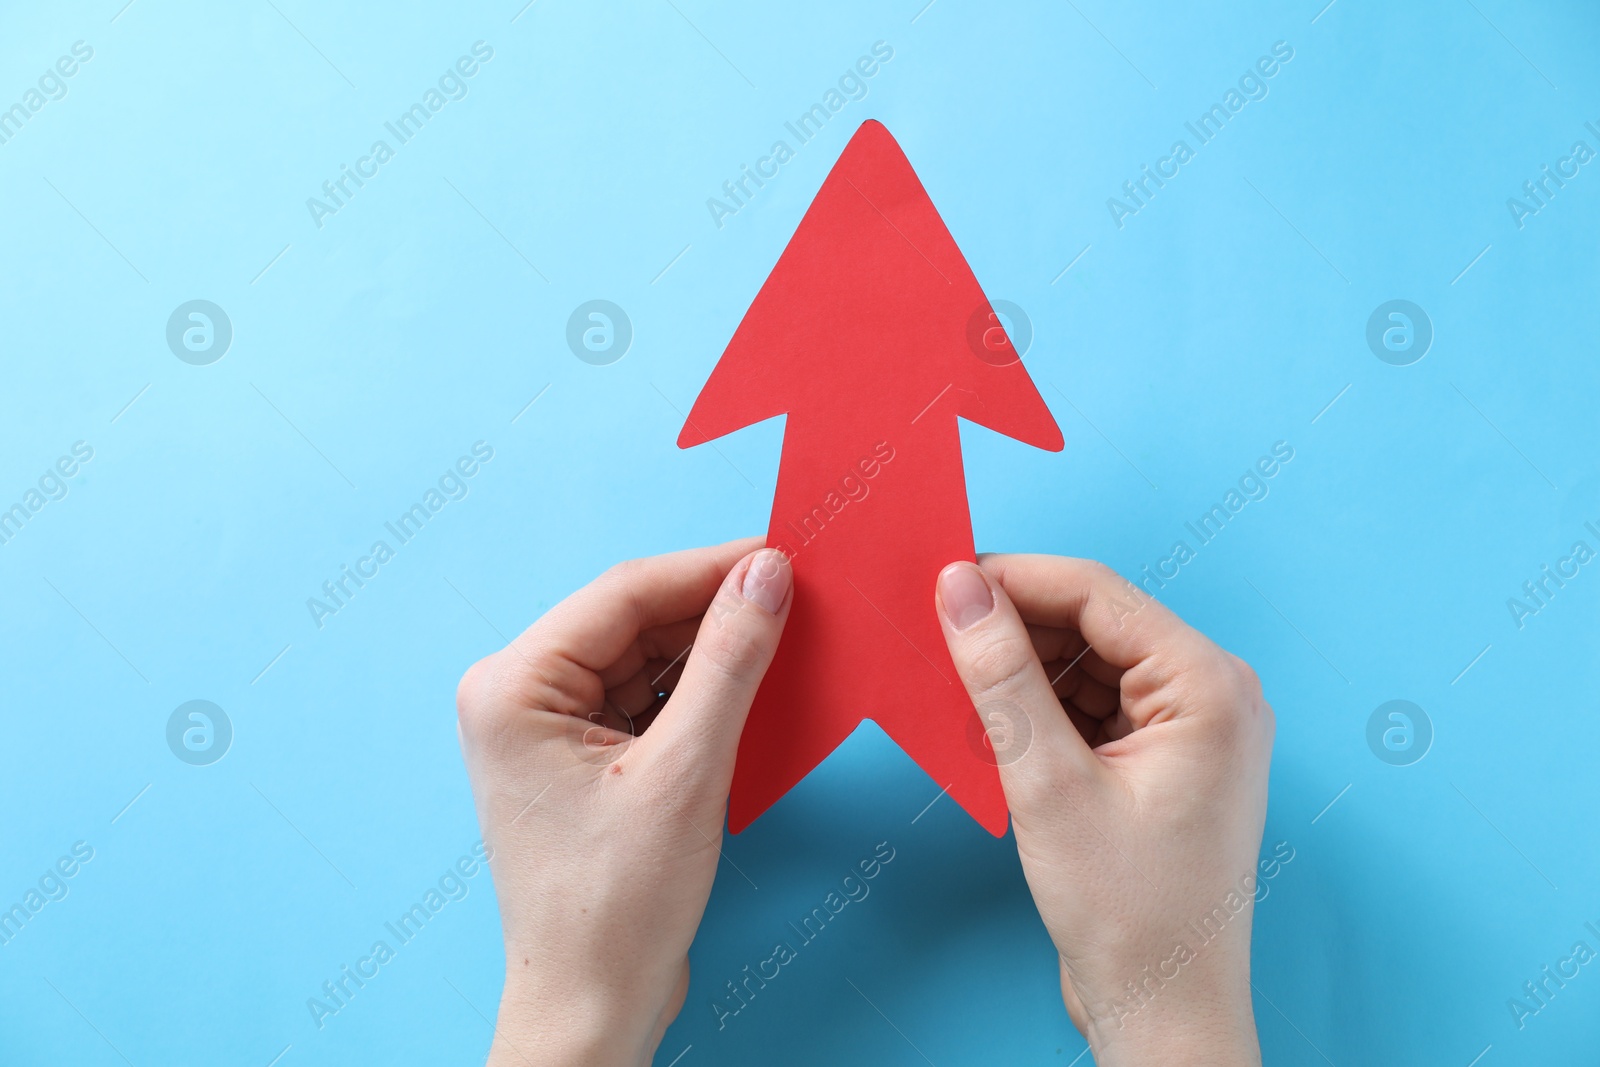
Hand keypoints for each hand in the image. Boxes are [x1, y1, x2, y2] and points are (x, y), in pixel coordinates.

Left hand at [456, 538, 792, 1065]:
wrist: (591, 1006)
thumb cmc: (614, 906)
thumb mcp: (685, 771)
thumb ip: (729, 662)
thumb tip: (767, 575)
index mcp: (513, 685)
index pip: (625, 592)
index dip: (710, 568)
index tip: (783, 553)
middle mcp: (516, 694)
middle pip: (633, 619)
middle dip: (714, 609)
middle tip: (797, 596)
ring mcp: (544, 727)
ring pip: (644, 656)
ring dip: (710, 650)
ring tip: (785, 634)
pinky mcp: (577, 756)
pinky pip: (643, 697)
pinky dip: (697, 691)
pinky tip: (750, 685)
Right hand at [935, 556, 1273, 1065]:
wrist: (1166, 1011)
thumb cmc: (1130, 913)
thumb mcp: (1048, 784)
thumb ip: (1001, 677)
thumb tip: (959, 589)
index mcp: (1208, 686)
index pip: (1097, 594)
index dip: (1013, 578)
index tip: (940, 579)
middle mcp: (1213, 693)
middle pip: (1095, 622)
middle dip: (1015, 625)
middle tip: (938, 633)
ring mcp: (1193, 728)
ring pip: (1090, 661)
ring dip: (1025, 669)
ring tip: (960, 688)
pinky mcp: (1166, 759)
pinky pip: (1095, 704)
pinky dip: (1043, 707)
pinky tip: (994, 725)